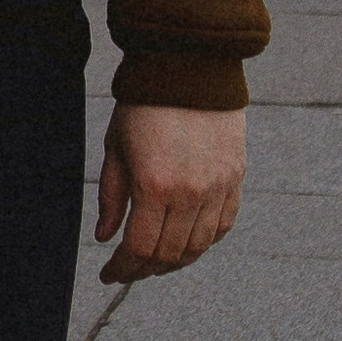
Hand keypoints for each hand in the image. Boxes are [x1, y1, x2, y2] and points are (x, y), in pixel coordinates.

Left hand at [96, 104, 246, 283]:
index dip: (123, 269)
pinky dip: (204, 242)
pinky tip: (186, 241)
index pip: (140, 248)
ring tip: (156, 260)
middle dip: (146, 269)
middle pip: (170, 254)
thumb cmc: (143, 103)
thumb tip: (106, 237)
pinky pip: (222, 226)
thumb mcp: (116, 146)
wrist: (189, 65)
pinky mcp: (235, 179)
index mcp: (154, 185)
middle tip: (130, 270)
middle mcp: (190, 193)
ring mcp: (217, 188)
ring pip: (199, 247)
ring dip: (175, 261)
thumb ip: (112, 196)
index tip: (109, 275)